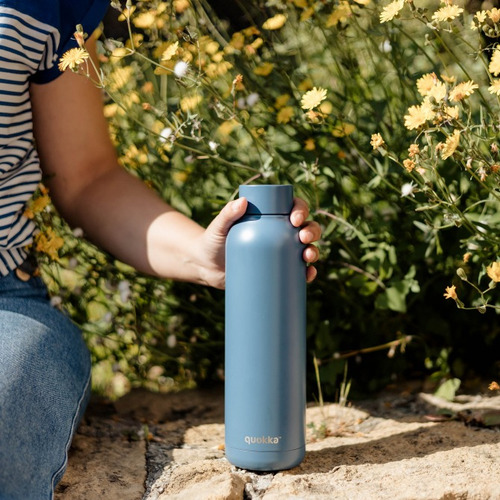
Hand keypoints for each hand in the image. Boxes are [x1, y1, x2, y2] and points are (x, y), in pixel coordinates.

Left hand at [198, 196, 320, 288]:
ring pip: (306, 249)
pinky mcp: (277, 271)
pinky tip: (309, 275)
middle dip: (311, 231)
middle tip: (302, 237)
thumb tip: (243, 201)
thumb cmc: (212, 241)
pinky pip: (298, 272)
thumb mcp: (218, 227)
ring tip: (307, 256)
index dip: (301, 210)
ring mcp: (280, 253)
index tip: (295, 218)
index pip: (292, 208)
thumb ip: (227, 214)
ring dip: (313, 251)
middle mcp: (280, 233)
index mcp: (270, 217)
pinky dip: (308, 273)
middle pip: (305, 228)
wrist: (206, 267)